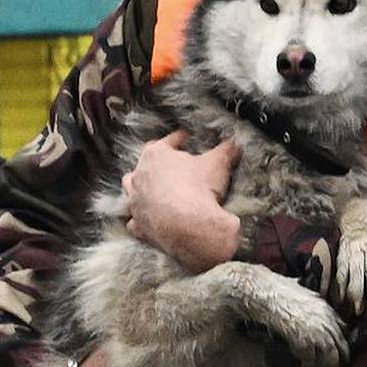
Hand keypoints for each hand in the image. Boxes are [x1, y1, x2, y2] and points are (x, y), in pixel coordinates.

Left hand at [123, 130, 241, 272]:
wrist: (192, 228)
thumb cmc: (200, 189)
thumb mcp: (218, 163)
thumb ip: (225, 150)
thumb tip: (235, 143)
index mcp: (155, 155)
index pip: (168, 142)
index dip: (179, 139)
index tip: (186, 138)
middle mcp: (139, 176)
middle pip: (144, 165)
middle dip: (155, 164)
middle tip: (170, 166)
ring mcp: (135, 202)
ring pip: (131, 189)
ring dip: (140, 188)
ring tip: (152, 189)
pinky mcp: (138, 225)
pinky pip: (135, 221)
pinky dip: (140, 220)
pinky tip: (146, 220)